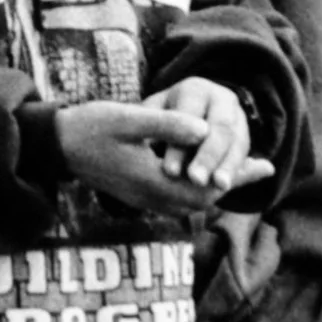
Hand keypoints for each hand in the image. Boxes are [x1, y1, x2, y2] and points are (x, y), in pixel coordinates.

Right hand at [55, 96, 246, 220]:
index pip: (207, 185)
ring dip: (215, 187)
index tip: (266, 164)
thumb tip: (205, 130)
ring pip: (190, 202)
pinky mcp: (137, 195)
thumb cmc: (90, 126)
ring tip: (238, 170)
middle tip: (261, 166)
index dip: (239, 176)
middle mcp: (151, 197)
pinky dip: (196, 190)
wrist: (55, 146)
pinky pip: (176, 201)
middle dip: (233, 183)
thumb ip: (166, 124)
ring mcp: (142, 199)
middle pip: (204, 199)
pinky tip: (200, 174)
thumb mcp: (128, 118)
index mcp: (153, 179)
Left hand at [147, 76, 266, 195]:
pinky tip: (227, 187)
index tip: (168, 171)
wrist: (183, 116)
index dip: (179, 144)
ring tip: (217, 187)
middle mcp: (222, 99)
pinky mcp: (245, 136)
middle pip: (220, 127)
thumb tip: (157, 154)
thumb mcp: (149, 119)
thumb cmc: (158, 119)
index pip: (189, 116)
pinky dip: (238, 171)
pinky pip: (244, 154)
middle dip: (209, 156)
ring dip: (228, 166)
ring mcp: (238, 116)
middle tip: (195, 180)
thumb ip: (156, 132)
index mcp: (195, 90)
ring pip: (237, 141)